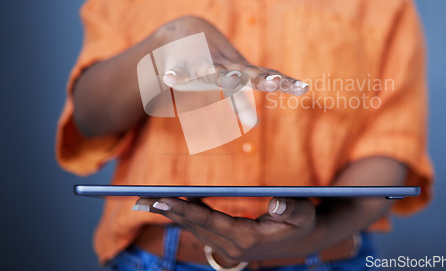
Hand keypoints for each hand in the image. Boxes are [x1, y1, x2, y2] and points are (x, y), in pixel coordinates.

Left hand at [133, 197, 319, 262]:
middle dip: (167, 212)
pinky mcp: (228, 242)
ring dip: (171, 214)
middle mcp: (232, 246)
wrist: (303, 240)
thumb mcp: (303, 214)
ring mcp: (229, 246)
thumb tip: (277, 202)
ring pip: (194, 228)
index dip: (184, 210)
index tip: (161, 200)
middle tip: (140, 200)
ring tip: (148, 202)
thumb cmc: (302, 223)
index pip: (208, 221)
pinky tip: (173, 206)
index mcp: (245, 238)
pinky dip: (185, 216)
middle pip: (193, 225)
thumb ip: (291, 208)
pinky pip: (201, 228)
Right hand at [155, 16, 308, 94]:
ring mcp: (202, 64)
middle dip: (258, 78)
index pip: (265, 77)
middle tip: (273, 83)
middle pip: (244, 73)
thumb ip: (240, 104)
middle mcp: (225, 65)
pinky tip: (169, 77)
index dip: (284, 82)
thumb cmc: (211, 62)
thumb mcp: (226, 83)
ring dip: (220, 75)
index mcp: (239, 71)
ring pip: (212, 70)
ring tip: (228, 79)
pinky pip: (177, 70)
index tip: (304, 88)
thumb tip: (255, 125)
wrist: (183, 30)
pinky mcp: (179, 64)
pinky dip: (174, 74)